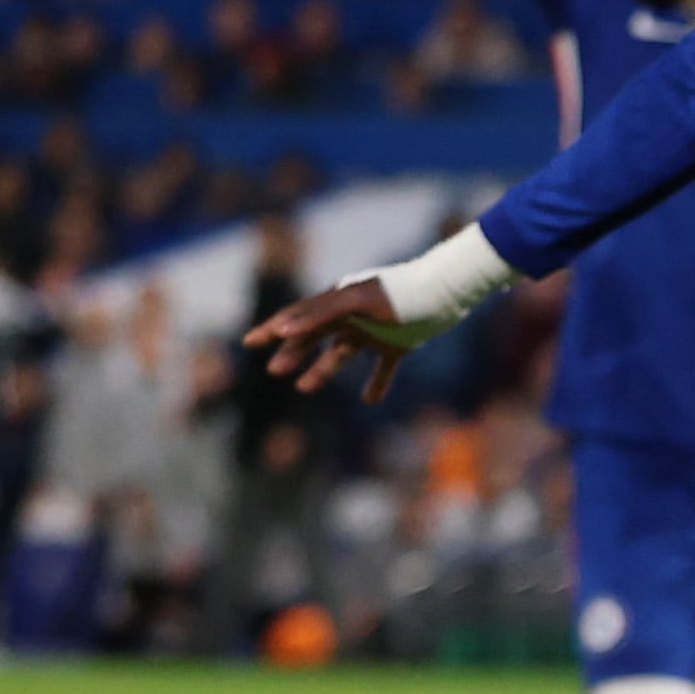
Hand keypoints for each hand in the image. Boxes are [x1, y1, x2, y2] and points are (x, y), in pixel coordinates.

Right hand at [246, 273, 454, 394]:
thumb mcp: (355, 302)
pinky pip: (382, 368)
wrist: (444, 294)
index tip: (249, 342)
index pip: (297, 316)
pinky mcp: (397, 345)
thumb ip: (319, 314)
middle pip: (313, 337)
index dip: (272, 329)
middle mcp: (351, 317)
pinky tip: (369, 399)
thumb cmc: (398, 295)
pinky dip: (375, 383)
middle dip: (293, 353)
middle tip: (276, 371)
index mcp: (337, 302)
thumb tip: (283, 329)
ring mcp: (373, 331)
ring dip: (321, 370)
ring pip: (341, 354)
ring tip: (303, 388)